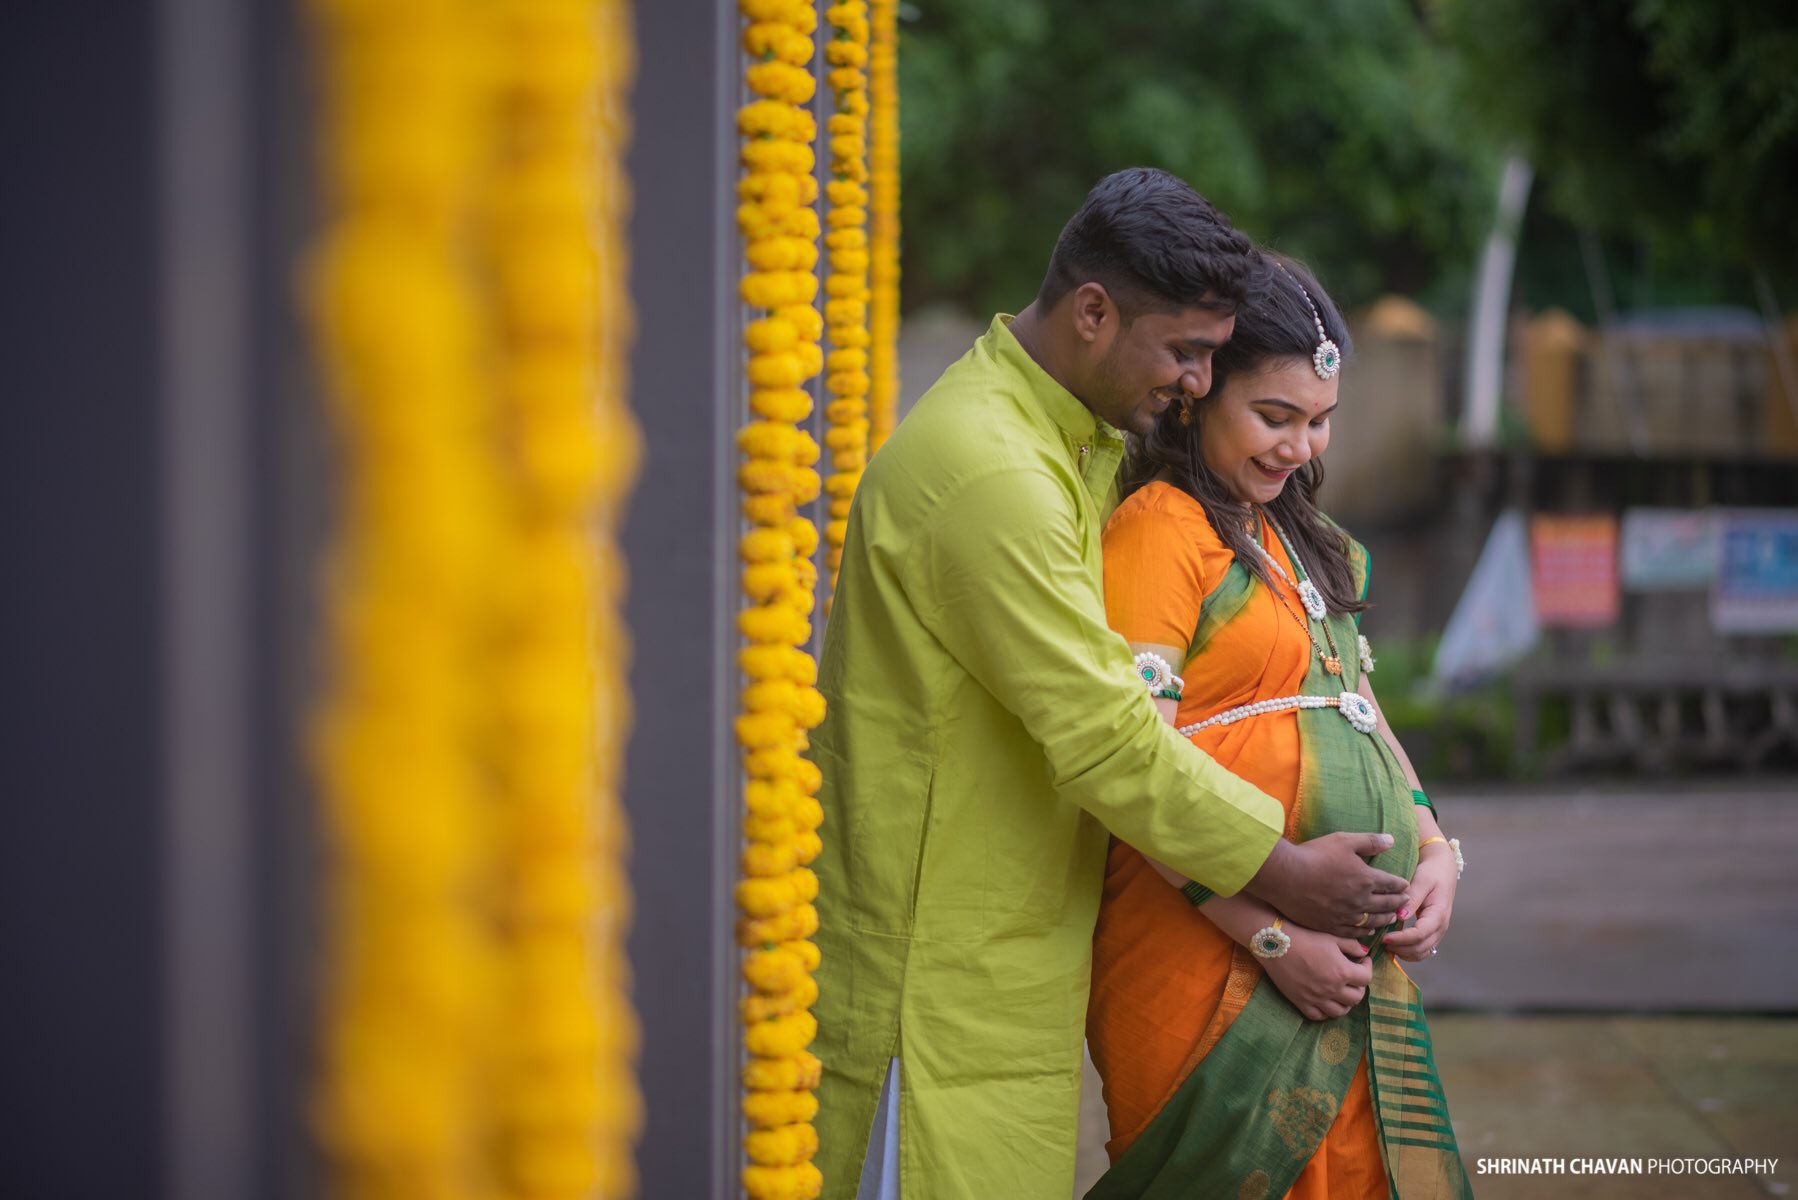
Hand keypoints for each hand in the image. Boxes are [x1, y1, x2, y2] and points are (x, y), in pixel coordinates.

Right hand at [1245, 834, 1409, 937]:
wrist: (1285, 876)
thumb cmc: (1313, 855)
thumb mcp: (1344, 840)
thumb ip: (1369, 841)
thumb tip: (1391, 840)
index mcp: (1366, 878)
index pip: (1391, 884)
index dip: (1401, 885)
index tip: (1406, 886)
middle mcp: (1361, 900)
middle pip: (1386, 904)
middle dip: (1398, 903)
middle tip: (1405, 903)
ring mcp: (1346, 915)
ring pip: (1373, 921)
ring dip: (1385, 919)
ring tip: (1392, 918)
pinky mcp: (1331, 926)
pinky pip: (1355, 932)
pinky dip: (1366, 931)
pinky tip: (1369, 930)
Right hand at [1262, 924, 1371, 1020]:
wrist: (1275, 942)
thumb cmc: (1304, 936)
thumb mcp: (1331, 937)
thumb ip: (1351, 945)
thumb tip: (1364, 952)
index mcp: (1342, 971)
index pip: (1366, 978)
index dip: (1368, 968)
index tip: (1363, 961)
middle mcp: (1332, 989)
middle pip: (1356, 998)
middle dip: (1359, 987)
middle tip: (1353, 977)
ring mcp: (1316, 998)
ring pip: (1339, 1011)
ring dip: (1345, 1003)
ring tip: (1341, 992)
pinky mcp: (1300, 1002)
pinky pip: (1318, 1016)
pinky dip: (1325, 1012)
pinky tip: (1324, 1001)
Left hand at [1382, 845, 1456, 961]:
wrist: (1443, 870)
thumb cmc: (1432, 873)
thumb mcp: (1422, 880)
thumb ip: (1412, 898)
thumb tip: (1400, 916)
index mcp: (1438, 914)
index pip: (1420, 934)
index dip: (1401, 939)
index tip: (1384, 938)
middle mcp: (1440, 927)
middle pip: (1421, 948)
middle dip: (1400, 948)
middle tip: (1380, 941)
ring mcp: (1438, 932)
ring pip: (1421, 953)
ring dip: (1404, 952)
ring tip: (1386, 943)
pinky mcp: (1432, 933)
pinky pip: (1421, 950)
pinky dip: (1408, 951)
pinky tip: (1394, 943)